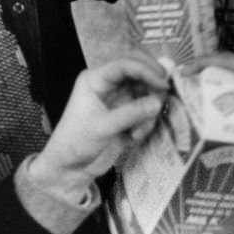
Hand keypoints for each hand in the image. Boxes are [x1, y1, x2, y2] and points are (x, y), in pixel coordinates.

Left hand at [28, 54, 167, 191]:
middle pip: (138, 74)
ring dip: (148, 111)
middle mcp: (108, 86)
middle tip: (163, 99)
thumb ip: (132, 113)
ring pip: (145, 93)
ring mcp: (118, 100)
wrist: (71, 168)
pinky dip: (145, 123)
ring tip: (139, 131)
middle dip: (151, 87)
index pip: (125, 65)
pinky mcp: (125, 116)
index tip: (163, 84)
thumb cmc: (76, 143)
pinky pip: (144, 111)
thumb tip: (158, 102)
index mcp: (95, 79)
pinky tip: (135, 137)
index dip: (146, 71)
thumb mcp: (104, 127)